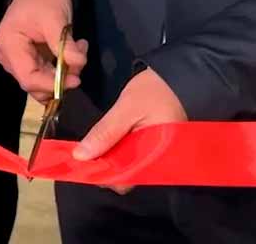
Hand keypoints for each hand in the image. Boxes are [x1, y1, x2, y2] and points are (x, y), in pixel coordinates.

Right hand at [0, 0, 87, 101]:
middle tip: (81, 60)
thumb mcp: (55, 18)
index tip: (76, 79)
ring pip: (41, 81)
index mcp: (9, 45)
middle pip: (34, 83)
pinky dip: (61, 69)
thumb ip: (64, 43)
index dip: (51, 84)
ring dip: (64, 73)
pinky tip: (73, 52)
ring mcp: (16, 60)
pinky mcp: (27, 60)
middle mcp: (8, 57)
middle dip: (60, 79)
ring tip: (79, 50)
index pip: (28, 78)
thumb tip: (78, 63)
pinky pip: (44, 74)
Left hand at [72, 67, 186, 192]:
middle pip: (126, 176)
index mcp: (158, 156)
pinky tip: (106, 142)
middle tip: (84, 152)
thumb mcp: (126, 108)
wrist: (174, 75)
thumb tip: (81, 156)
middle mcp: (159, 162)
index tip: (82, 164)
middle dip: (104, 167)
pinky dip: (117, 151)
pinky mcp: (152, 148)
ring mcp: (155, 156)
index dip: (104, 175)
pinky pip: (132, 157)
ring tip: (93, 144)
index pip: (127, 179)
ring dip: (109, 159)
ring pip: (126, 167)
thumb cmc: (154, 90)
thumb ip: (105, 133)